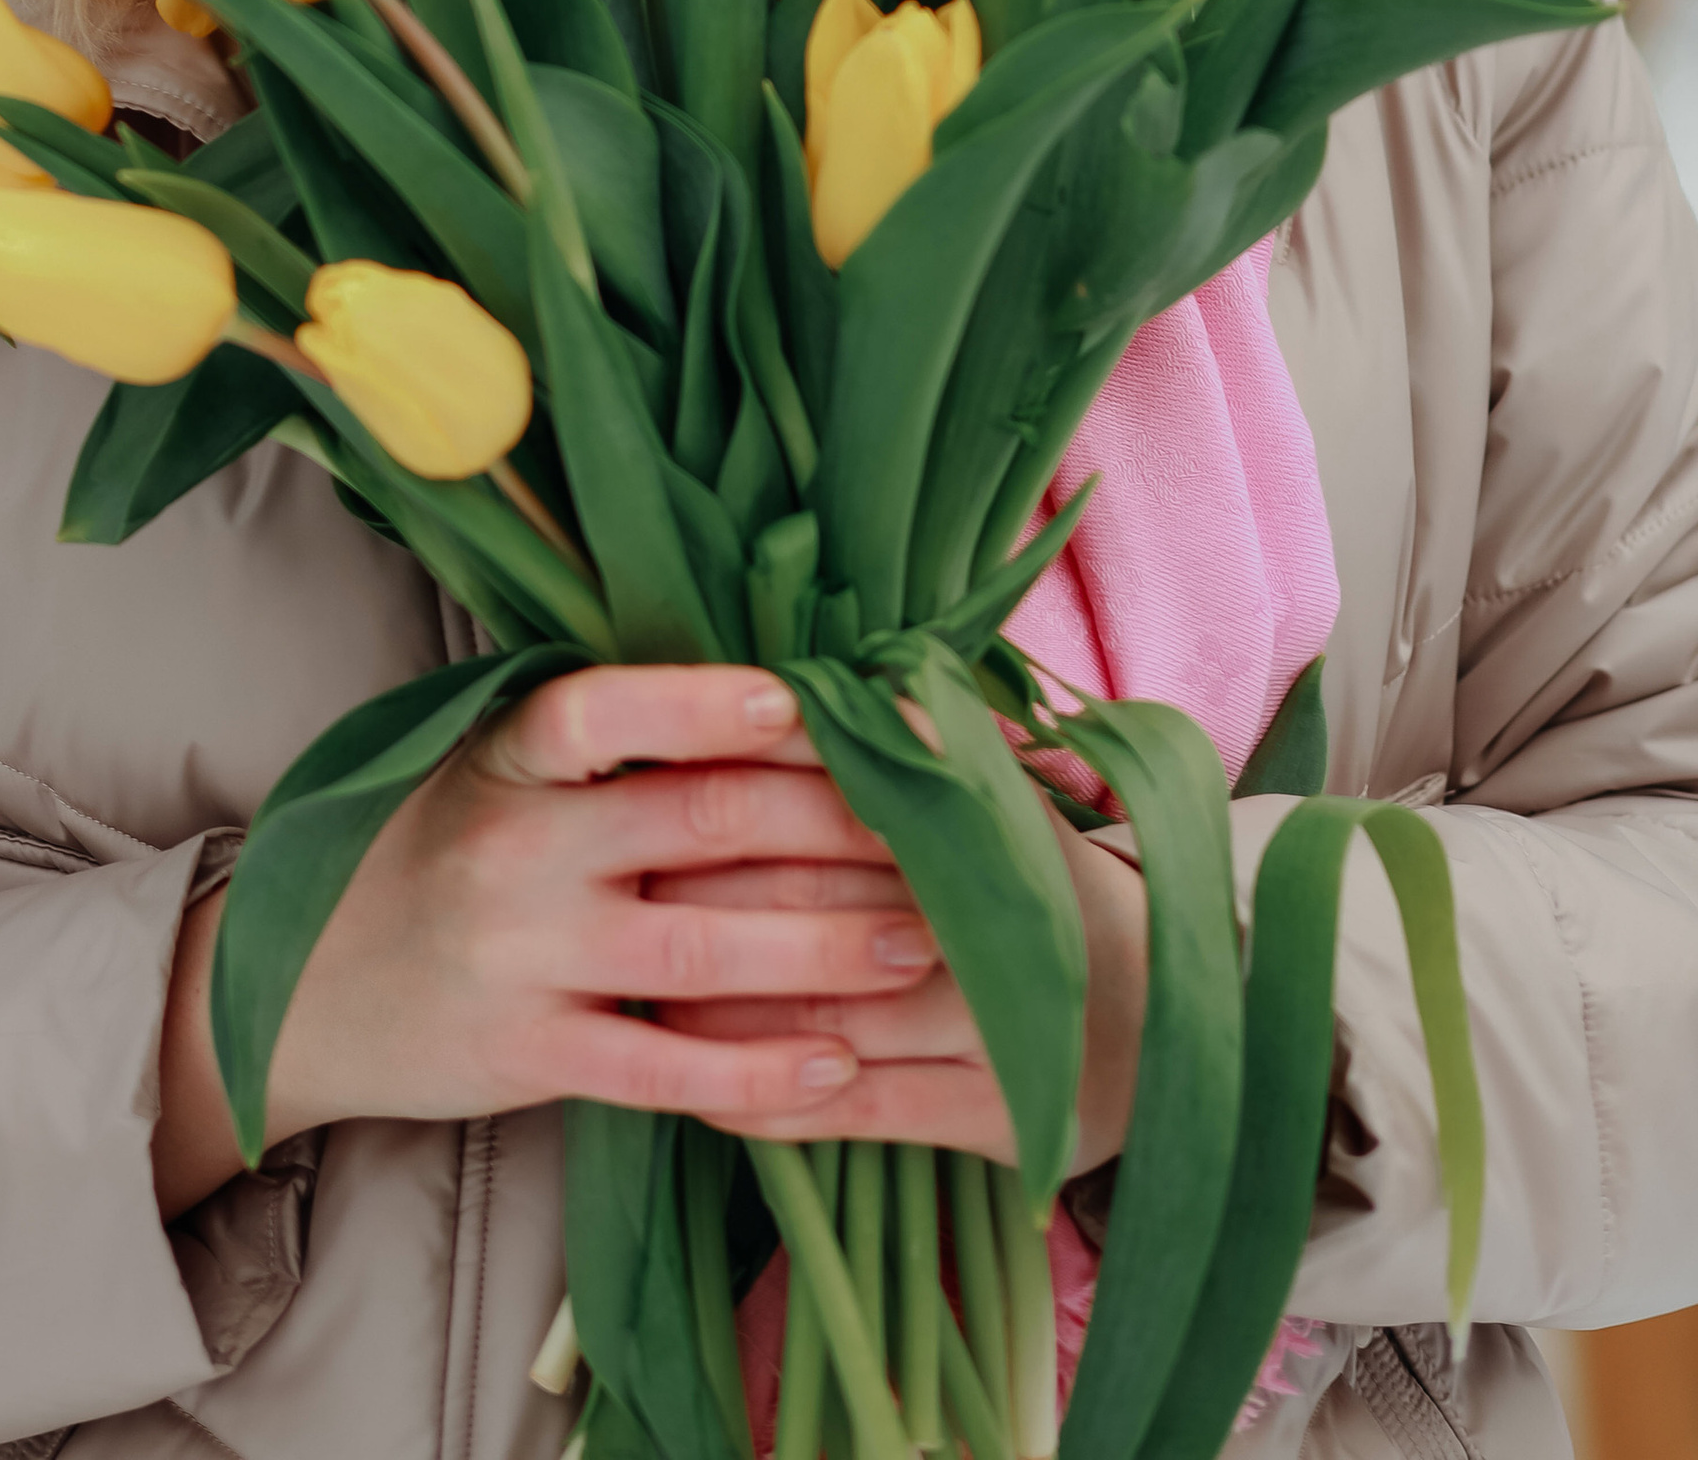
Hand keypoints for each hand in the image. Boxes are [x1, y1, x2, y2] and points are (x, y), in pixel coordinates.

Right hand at [153, 665, 951, 1219]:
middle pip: (704, 823)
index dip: (716, 701)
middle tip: (940, 831)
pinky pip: (668, 1072)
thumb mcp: (489, 762)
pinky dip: (762, 1074)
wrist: (305, 982)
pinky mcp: (531, 1057)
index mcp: (512, 753)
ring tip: (925, 942)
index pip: (616, 706)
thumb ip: (604, 740)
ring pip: (707, 953)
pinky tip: (840, 1065)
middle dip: (840, 827)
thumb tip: (771, 697)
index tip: (811, 698)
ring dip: (831, 948)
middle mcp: (519, 845)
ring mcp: (525, 957)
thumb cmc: (435, 846)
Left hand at [651, 764, 1150, 1166]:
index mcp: (993, 827)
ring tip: (639, 997)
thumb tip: (818, 679)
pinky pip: (860, 1113)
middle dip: (716, 904)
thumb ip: (920, 742)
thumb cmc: (1042, 887)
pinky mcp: (1004, 1118)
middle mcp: (1004, 925)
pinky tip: (701, 1090)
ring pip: (831, 1019)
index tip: (661, 790)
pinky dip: (771, 1103)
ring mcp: (1006, 1029)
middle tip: (628, 894)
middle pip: (824, 907)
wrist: (1170, 1015)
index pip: (846, 803)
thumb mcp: (1001, 797)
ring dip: (724, 1015)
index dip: (749, 796)